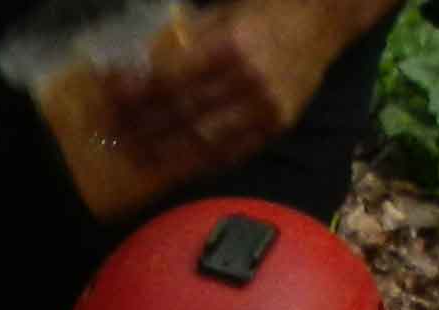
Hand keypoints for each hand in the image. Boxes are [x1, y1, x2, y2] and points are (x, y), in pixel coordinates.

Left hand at [96, 4, 333, 191]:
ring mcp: (266, 107)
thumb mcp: (229, 10)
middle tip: (113, 134)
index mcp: (234, 45)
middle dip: (144, 126)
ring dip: (165, 152)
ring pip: (205, 140)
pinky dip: (200, 161)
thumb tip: (143, 60)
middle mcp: (249, 80)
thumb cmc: (270, 7)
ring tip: (136, 157)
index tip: (111, 97)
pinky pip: (233, 152)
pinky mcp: (277, 125)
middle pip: (184, 112)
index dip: (139, 91)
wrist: (327, 18)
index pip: (173, 77)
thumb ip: (190, 36)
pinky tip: (175, 166)